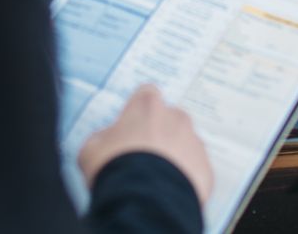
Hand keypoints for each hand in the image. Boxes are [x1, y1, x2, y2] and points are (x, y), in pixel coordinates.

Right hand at [78, 84, 213, 204]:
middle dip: (158, 133)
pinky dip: (185, 178)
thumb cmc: (115, 169)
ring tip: (156, 179)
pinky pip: (195, 170)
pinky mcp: (206, 169)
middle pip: (169, 119)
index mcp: (147, 106)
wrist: (144, 202)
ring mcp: (194, 143)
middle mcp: (176, 118)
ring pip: (185, 144)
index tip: (132, 125)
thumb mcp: (91, 149)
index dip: (138, 111)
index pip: (146, 94)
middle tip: (142, 157)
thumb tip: (107, 140)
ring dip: (174, 156)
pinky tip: (168, 191)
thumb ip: (103, 137)